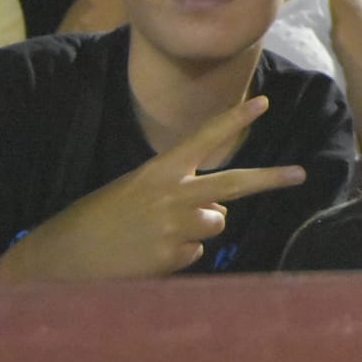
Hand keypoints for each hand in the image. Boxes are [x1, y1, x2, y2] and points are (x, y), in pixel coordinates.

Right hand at [0, 96, 305, 281]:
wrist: (60, 258)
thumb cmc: (98, 221)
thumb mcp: (135, 192)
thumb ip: (179, 194)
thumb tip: (221, 213)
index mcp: (159, 171)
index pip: (203, 138)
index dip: (235, 120)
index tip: (263, 102)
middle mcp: (173, 195)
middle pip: (234, 184)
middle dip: (271, 179)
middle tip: (301, 174)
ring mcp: (176, 227)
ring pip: (216, 224)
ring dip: (198, 231)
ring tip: (156, 236)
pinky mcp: (174, 257)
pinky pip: (197, 253)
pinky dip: (179, 256)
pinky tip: (148, 256)